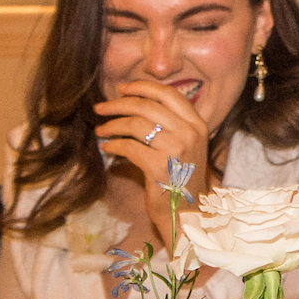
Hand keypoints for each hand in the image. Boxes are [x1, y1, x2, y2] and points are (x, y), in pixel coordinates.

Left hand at [93, 78, 212, 236]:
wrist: (186, 211)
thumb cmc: (181, 178)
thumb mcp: (186, 145)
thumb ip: (172, 124)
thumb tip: (137, 102)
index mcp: (198, 125)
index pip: (169, 94)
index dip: (142, 87)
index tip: (121, 89)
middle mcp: (190, 133)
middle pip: (147, 106)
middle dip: (118, 104)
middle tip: (100, 108)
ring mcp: (176, 149)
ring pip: (135, 124)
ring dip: (111, 125)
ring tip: (101, 130)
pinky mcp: (159, 166)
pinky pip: (128, 146)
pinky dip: (113, 144)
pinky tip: (107, 147)